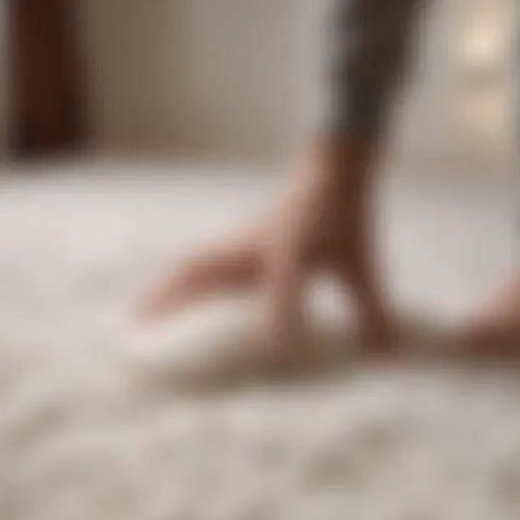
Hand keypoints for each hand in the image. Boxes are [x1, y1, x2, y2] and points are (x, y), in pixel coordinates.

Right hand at [135, 140, 397, 355]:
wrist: (330, 166)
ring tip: (139, 314)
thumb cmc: (344, 212)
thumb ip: (370, 306)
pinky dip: (183, 280)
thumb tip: (382, 353)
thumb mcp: (360, 259)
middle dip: (170, 300)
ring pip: (195, 265)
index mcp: (291, 244)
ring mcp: (241, 241)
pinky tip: (177, 298)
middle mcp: (256, 243)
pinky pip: (202, 262)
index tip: (276, 352)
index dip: (280, 314)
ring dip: (167, 288)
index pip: (284, 281)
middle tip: (136, 327)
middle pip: (202, 270)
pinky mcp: (239, 240)